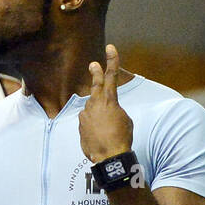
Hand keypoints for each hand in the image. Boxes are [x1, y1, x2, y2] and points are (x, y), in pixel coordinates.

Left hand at [78, 45, 134, 163]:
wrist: (109, 156)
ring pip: (92, 110)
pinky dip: (94, 126)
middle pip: (95, 86)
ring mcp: (85, 115)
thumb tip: (105, 111)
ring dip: (99, 116)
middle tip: (92, 64)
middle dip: (95, 74)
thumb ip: (114, 110)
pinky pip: (88, 122)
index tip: (110, 48)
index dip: (112, 61)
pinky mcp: (80, 126)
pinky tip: (100, 136)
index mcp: (109, 100)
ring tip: (107, 129)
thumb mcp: (124, 119)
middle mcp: (95, 104)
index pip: (111, 76)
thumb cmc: (121, 137)